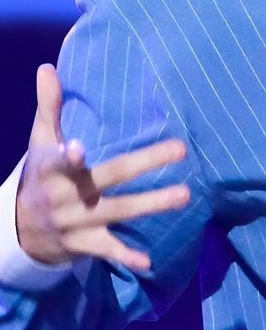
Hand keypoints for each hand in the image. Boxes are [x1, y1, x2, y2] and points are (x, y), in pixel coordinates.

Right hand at [15, 63, 190, 271]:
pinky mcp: (83, 244)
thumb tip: (47, 67)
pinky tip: (148, 261)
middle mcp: (66, 196)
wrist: (17, 230)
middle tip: (180, 149)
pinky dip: (125, 257)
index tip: (76, 147)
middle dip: (143, 163)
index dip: (67, 156)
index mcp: (52, 168)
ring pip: (117, 212)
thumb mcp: (40, 141)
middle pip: (108, 177)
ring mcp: (76, 222)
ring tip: (184, 195)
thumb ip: (48, 106)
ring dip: (151, 204)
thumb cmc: (40, 174)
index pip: (59, 160)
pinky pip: (107, 250)